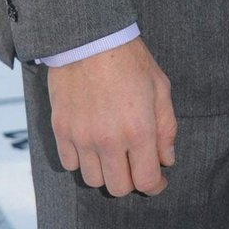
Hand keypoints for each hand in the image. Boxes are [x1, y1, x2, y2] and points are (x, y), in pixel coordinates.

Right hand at [46, 36, 175, 196]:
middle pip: (118, 188)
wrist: (89, 40)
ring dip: (106, 173)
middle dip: (132, 181)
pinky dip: (82, 161)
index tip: (158, 180)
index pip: (146, 180)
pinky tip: (92, 146)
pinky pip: (70, 164)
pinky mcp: (61, 130)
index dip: (156, 186)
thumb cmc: (130, 61)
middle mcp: (109, 140)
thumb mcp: (160, 89)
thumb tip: (167, 160)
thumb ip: (166, 129)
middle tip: (136, 166)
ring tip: (114, 154)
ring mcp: (82, 137)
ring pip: (93, 180)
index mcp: (139, 130)